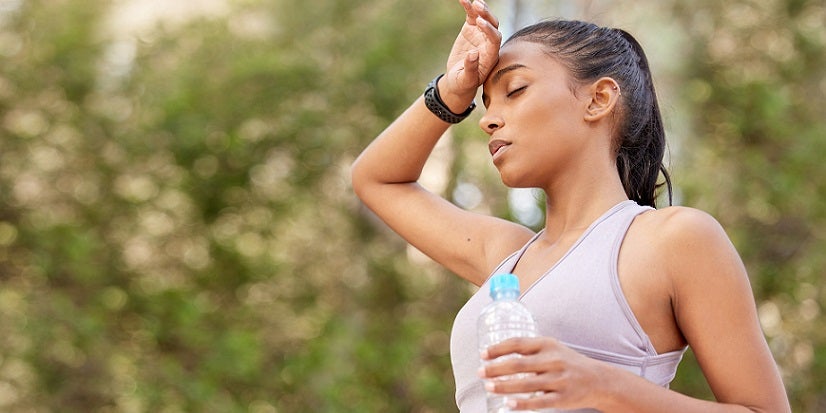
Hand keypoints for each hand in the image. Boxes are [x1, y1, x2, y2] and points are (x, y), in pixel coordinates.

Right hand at [440, 0, 501, 109]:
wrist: (458, 81)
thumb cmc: (464, 83)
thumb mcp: (466, 80)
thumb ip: (471, 68)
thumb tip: (473, 54)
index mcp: (491, 55)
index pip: (495, 39)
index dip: (489, 30)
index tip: (480, 23)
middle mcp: (489, 42)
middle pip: (493, 25)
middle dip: (487, 16)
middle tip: (478, 7)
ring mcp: (480, 34)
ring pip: (484, 17)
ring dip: (481, 9)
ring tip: (473, 2)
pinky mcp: (471, 29)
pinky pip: (472, 15)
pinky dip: (468, 7)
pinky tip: (463, 0)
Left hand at [478, 337, 612, 410]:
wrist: (599, 380)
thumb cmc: (568, 362)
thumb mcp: (553, 348)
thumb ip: (530, 349)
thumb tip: (498, 354)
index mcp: (548, 345)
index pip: (518, 343)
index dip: (498, 348)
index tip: (483, 354)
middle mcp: (553, 361)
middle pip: (519, 364)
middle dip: (496, 368)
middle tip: (480, 372)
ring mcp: (558, 380)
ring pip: (526, 384)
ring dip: (504, 386)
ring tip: (488, 386)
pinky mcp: (562, 398)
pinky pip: (539, 402)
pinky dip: (522, 403)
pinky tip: (508, 404)